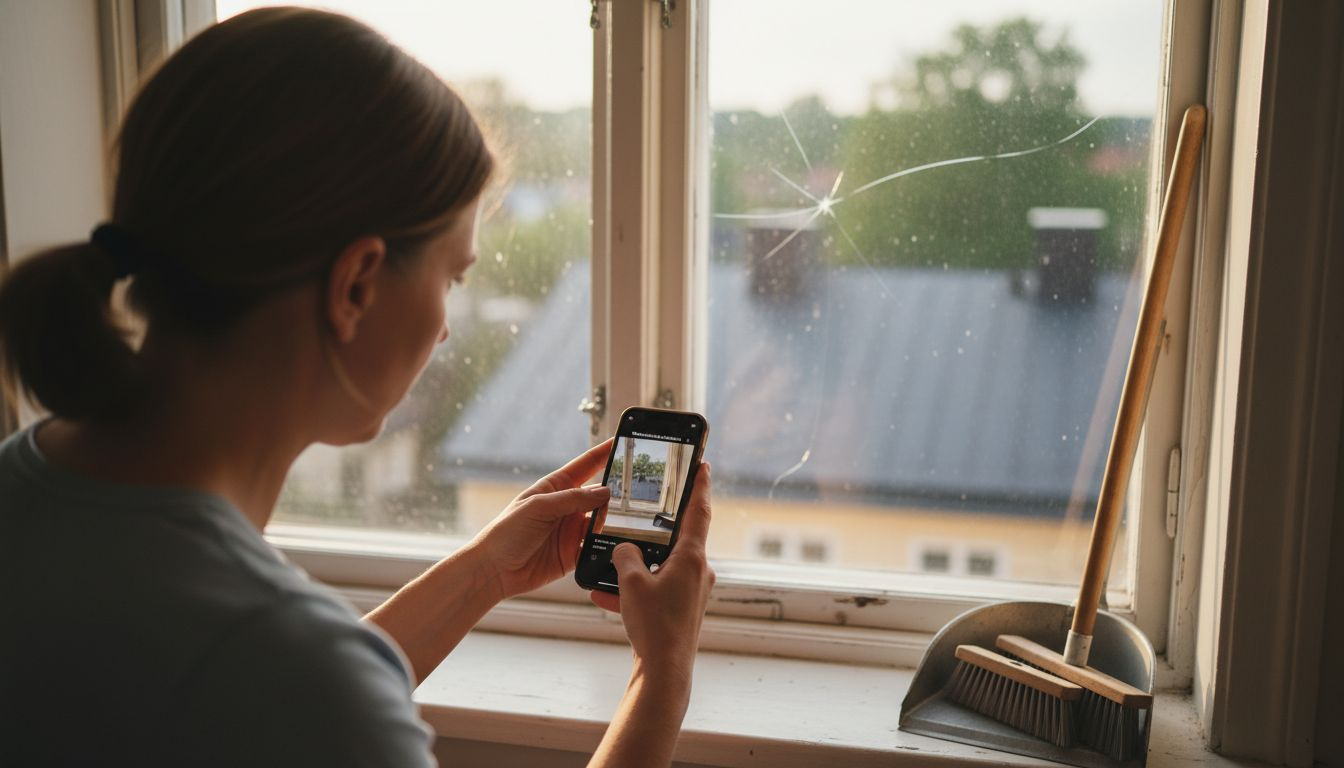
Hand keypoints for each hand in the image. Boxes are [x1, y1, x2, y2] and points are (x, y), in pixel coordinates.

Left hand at [470, 439, 613, 600]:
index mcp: (555, 488)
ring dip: (606, 523)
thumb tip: (604, 492)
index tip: (621, 441)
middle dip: (611, 494)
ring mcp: (570, 530)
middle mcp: (566, 507)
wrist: (494, 570)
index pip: (585, 465)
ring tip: (603, 527)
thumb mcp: (538, 507)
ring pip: (600, 522)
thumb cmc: (506, 532)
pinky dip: (603, 546)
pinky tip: (605, 546)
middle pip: (598, 495)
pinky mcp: (573, 553)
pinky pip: (596, 548)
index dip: (603, 453)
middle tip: (623, 496)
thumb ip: (571, 499)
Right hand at [591, 462, 715, 685]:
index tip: (703, 464)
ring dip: (637, 566)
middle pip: (678, 538)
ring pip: (662, 567)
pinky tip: (606, 597)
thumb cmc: (654, 625)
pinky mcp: (682, 610)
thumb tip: (624, 549)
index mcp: (691, 557)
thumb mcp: (631, 582)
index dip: (700, 485)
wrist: (664, 671)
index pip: (699, 510)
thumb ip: (624, 555)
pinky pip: (656, 590)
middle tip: (645, 511)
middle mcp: (698, 571)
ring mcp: (692, 592)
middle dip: (657, 528)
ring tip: (611, 567)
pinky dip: (635, 591)